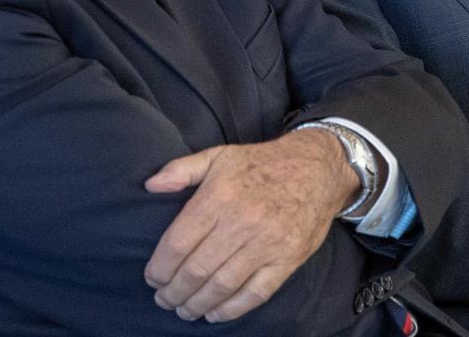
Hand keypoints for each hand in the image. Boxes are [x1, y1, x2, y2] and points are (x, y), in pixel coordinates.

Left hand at [143, 129, 357, 322]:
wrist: (317, 168)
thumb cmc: (262, 164)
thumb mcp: (219, 155)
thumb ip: (181, 169)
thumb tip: (150, 186)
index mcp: (220, 196)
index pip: (179, 243)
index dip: (160, 267)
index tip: (152, 278)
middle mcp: (242, 222)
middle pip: (197, 269)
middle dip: (174, 292)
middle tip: (164, 299)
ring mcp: (267, 244)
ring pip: (222, 286)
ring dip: (197, 304)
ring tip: (184, 310)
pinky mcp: (287, 259)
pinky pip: (254, 293)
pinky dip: (231, 309)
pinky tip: (214, 314)